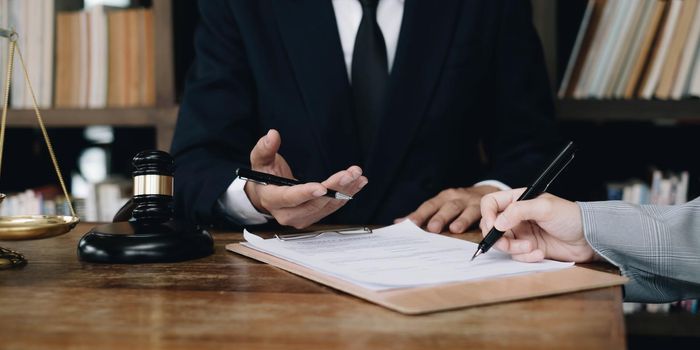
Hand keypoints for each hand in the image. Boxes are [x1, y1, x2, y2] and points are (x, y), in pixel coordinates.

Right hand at [245, 129, 367, 228]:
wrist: (267, 196)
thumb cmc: (264, 177)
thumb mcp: (260, 161)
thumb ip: (265, 148)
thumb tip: (272, 135)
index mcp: (272, 199)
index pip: (289, 198)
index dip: (306, 193)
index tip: (322, 187)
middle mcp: (287, 214)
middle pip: (314, 204)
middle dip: (334, 189)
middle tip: (349, 174)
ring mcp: (301, 218)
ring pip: (327, 207)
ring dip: (345, 191)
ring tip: (357, 175)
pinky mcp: (313, 217)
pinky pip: (332, 208)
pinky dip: (346, 195)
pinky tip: (357, 183)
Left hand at [396, 185, 498, 232]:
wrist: (488, 193)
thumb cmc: (458, 203)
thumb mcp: (441, 205)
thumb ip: (422, 214)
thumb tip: (398, 222)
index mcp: (444, 198)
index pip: (429, 205)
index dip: (420, 214)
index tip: (409, 224)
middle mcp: (457, 198)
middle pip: (448, 207)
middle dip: (440, 217)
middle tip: (432, 228)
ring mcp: (473, 203)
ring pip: (467, 210)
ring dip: (461, 220)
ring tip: (455, 229)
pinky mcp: (487, 210)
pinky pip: (485, 215)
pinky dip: (483, 222)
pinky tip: (481, 229)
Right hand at [479, 188, 598, 262]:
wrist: (589, 238)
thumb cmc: (571, 217)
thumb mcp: (544, 208)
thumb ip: (518, 211)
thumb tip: (497, 222)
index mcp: (518, 200)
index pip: (491, 203)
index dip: (487, 214)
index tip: (494, 225)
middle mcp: (516, 217)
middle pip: (491, 226)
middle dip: (498, 237)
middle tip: (507, 241)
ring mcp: (521, 233)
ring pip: (502, 243)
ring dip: (514, 248)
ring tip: (530, 247)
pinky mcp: (528, 248)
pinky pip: (516, 255)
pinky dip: (525, 257)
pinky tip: (539, 253)